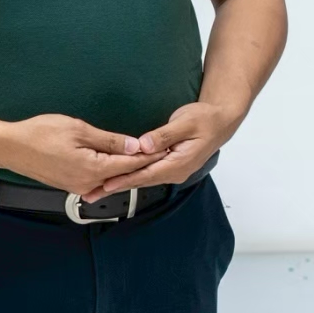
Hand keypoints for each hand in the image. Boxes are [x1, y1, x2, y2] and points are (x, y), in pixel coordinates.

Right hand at [0, 114, 161, 194]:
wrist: (10, 147)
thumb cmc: (39, 134)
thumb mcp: (79, 130)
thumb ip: (109, 141)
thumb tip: (134, 146)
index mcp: (92, 170)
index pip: (130, 164)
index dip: (150, 155)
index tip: (167, 148)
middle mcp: (87, 183)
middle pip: (122, 174)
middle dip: (143, 163)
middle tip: (165, 152)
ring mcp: (78, 186)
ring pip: (110, 177)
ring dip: (127, 168)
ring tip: (148, 156)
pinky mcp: (71, 184)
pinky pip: (97, 179)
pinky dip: (111, 171)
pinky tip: (120, 162)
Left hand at [79, 100, 245, 200]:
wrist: (222, 121)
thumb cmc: (206, 119)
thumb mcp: (185, 122)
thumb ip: (164, 135)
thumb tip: (144, 144)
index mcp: (179, 162)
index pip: (145, 174)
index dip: (124, 179)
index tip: (105, 184)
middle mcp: (176, 171)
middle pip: (141, 181)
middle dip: (116, 186)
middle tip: (92, 193)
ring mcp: (174, 171)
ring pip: (144, 179)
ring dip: (122, 183)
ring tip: (99, 190)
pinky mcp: (172, 167)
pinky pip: (149, 174)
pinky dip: (132, 177)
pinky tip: (120, 179)